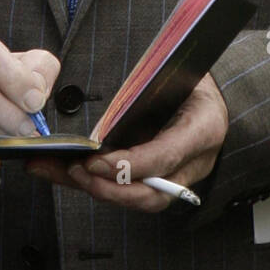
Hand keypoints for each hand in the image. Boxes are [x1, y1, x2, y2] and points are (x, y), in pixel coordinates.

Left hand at [26, 73, 228, 211]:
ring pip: (138, 199)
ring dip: (96, 189)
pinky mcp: (161, 179)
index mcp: (203, 128)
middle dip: (109, 190)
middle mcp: (194, 162)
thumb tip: (104, 85)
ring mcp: (180, 176)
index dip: (128, 166)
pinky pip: (128, 190)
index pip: (165, 158)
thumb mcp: (177, 70)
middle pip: (152, 195)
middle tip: (75, 170)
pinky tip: (63, 172)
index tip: (94, 161)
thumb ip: (148, 84)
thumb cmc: (191, 75)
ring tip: (59, 170)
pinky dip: (95, 184)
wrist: (210, 91)